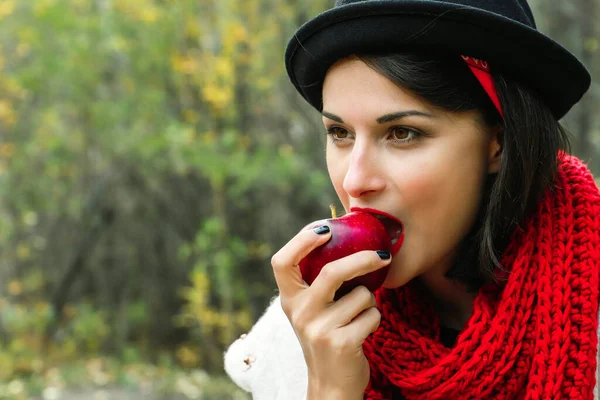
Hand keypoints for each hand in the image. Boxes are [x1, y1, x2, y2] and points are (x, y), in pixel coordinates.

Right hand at [270, 225, 390, 398]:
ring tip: (357, 317)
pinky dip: (374, 319)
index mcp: (290, 299)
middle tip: (382, 255)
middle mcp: (300, 312)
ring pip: (361, 295)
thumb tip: (341, 236)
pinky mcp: (341, 343)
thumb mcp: (312, 309)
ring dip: (369, 302)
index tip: (325, 229)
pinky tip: (362, 332)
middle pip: (331, 272)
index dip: (301, 241)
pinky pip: (372, 315)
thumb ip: (317, 281)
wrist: (331, 384)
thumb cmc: (326, 336)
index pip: (282, 262)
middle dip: (362, 260)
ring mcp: (319, 329)